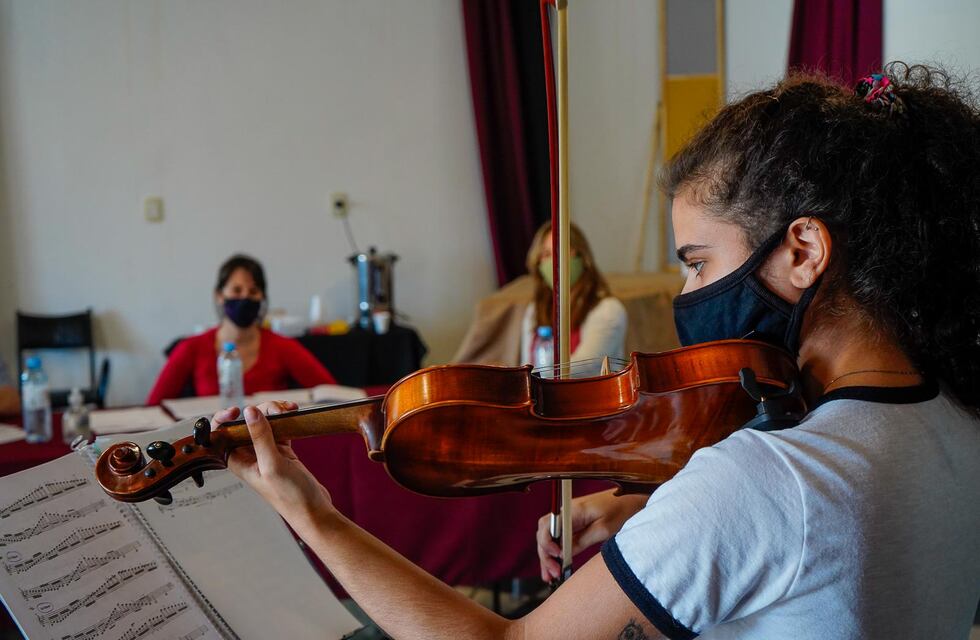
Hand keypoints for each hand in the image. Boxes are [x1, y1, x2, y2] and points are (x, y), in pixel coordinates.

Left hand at [214, 401, 333, 529]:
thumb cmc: (290, 497)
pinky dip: (285, 418)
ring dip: (274, 412)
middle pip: (245, 423)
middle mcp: (249, 455)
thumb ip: (261, 437)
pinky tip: (293, 414)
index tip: (238, 410)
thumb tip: (249, 412)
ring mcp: (266, 452)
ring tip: (288, 411)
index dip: (224, 419)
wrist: (312, 511)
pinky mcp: (282, 451)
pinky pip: (279, 427)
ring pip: (263, 422)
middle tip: (276, 410)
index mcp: (238, 460)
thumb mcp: (273, 465)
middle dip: (259, 411)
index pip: (221, 434)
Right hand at [536, 489, 648, 581]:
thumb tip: (564, 554)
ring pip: (549, 536)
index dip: (547, 543)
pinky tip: (557, 565)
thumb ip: (582, 541)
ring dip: (547, 555)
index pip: (547, 525)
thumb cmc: (622, 509)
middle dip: (545, 554)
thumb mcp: (604, 529)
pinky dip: (556, 552)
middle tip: (553, 573)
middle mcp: (567, 512)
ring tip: (550, 576)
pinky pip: (560, 537)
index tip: (557, 557)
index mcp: (572, 510)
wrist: (633, 498)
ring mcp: (570, 517)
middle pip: (544, 532)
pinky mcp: (575, 523)